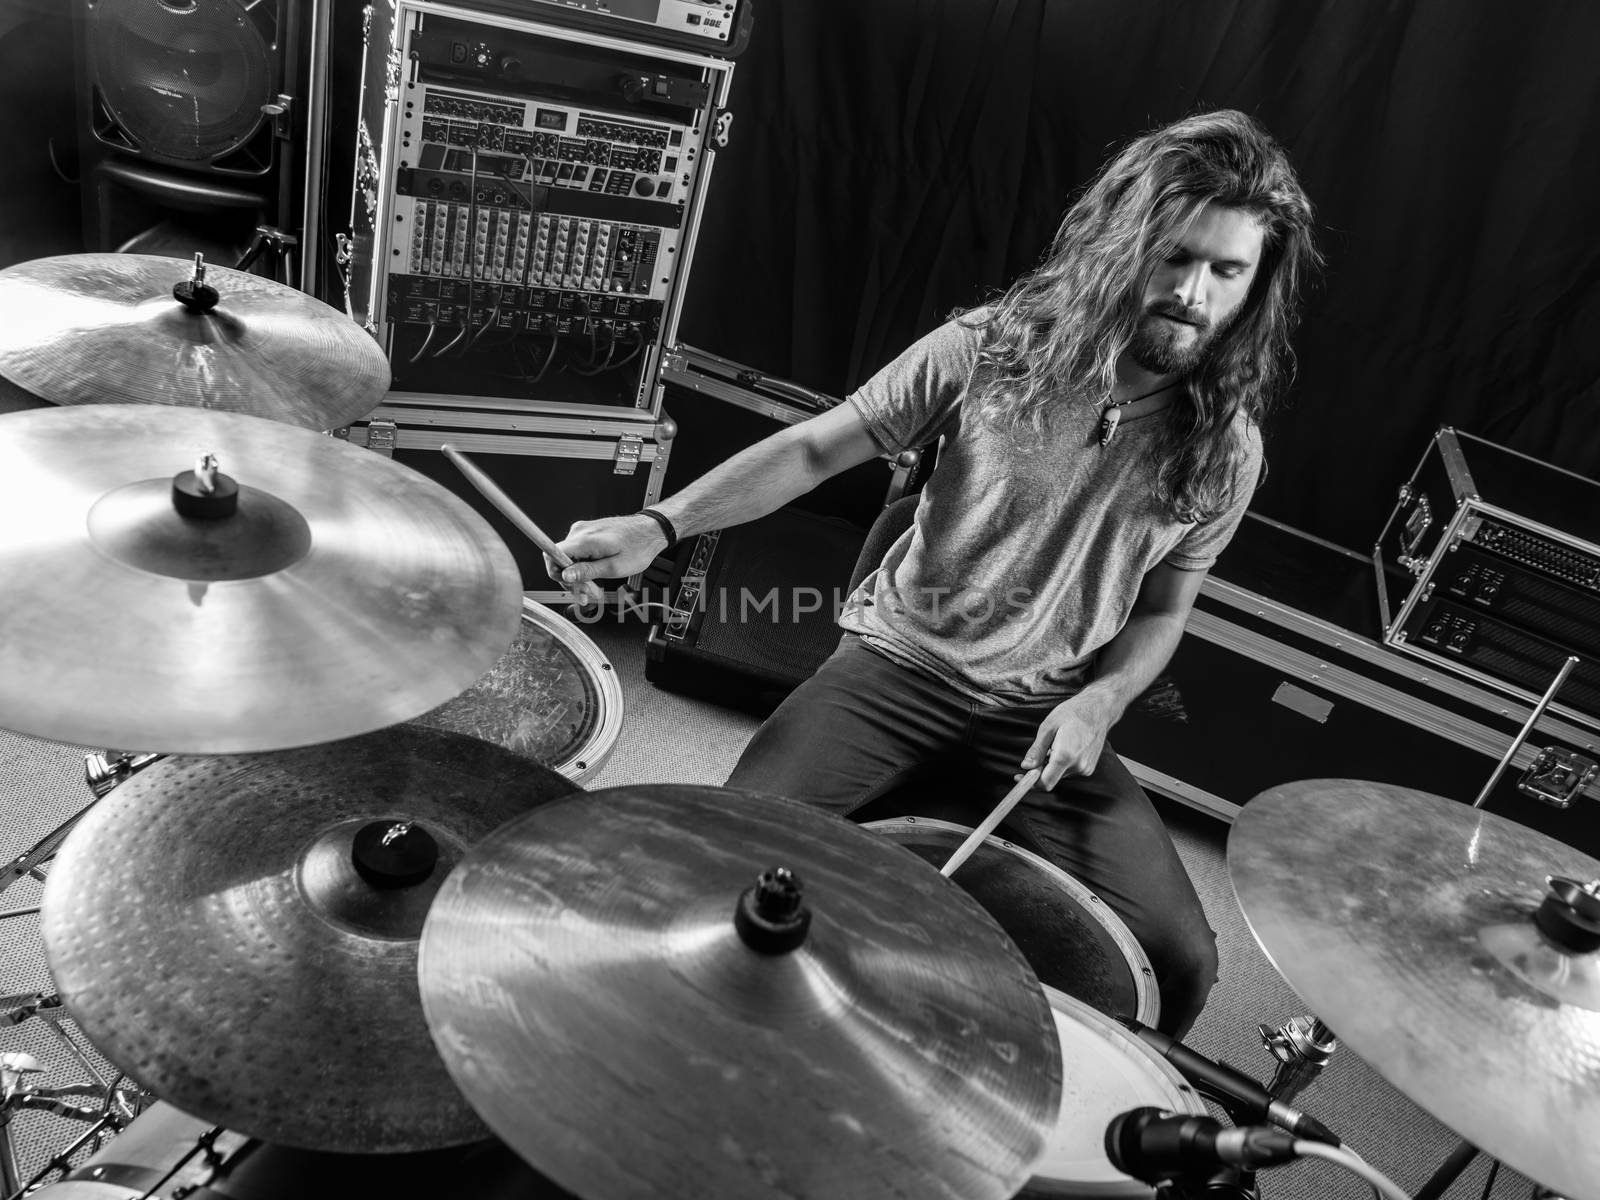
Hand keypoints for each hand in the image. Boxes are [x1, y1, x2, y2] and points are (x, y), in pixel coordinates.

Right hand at [544, 513, 670, 598]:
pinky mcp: (588, 534)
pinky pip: (577, 554)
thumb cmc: (638, 546)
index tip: (570, 585)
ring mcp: (583, 531)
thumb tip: (565, 576)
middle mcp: (579, 532)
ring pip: (568, 559)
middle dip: (572, 581)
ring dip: (579, 577)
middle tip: (588, 595)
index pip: (551, 554)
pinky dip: (583, 567)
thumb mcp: (614, 567)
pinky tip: (594, 577)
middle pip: (560, 560)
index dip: (555, 573)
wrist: (650, 530)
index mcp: (584, 539)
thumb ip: (587, 571)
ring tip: (594, 589)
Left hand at [1021, 692, 1115, 789]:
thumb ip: (1037, 750)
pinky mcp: (1089, 767)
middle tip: (1039, 752)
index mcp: (1066, 756)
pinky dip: (1062, 763)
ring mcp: (1086, 768)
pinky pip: (1069, 770)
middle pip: (1051, 778)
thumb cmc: (1074, 712)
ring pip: (1059, 774)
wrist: (1099, 709)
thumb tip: (1026, 766)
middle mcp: (1078, 766)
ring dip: (1052, 764)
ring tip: (1056, 743)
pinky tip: (1066, 746)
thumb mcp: (1048, 727)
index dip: (1030, 782)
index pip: (1045, 782)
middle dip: (1040, 770)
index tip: (1020, 776)